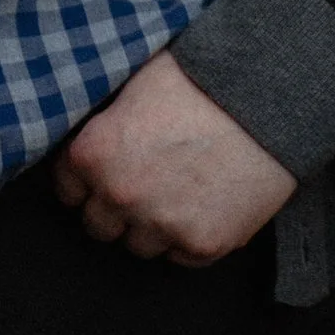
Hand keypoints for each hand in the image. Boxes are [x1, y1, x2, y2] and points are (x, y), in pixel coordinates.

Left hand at [52, 49, 295, 266]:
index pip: (66, 186)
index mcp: (95, 153)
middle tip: (142, 183)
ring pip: (138, 246)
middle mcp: (120, 196)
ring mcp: (162, 225)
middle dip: (114, 207)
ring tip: (176, 193)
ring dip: (150, 226)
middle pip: (98, 225)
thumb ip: (106, 114)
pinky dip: (187, 238)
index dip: (84, 177)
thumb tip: (90, 124)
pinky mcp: (203, 245)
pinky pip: (180, 258)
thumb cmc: (201, 76)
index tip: (103, 170)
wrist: (268, 96)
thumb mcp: (137, 80)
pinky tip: (202, 204)